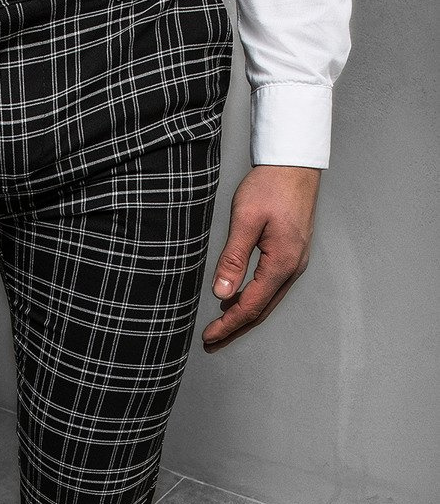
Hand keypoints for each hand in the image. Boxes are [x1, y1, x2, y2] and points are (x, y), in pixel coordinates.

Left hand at [201, 165, 320, 352]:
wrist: (294, 163)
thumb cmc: (270, 186)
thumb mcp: (245, 220)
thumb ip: (233, 258)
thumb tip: (222, 293)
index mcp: (282, 263)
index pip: (251, 305)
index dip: (228, 324)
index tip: (208, 336)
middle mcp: (293, 267)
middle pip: (262, 309)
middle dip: (236, 327)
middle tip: (212, 340)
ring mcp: (296, 261)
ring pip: (268, 300)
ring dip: (245, 315)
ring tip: (221, 326)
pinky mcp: (292, 254)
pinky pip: (272, 286)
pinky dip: (254, 299)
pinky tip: (239, 299)